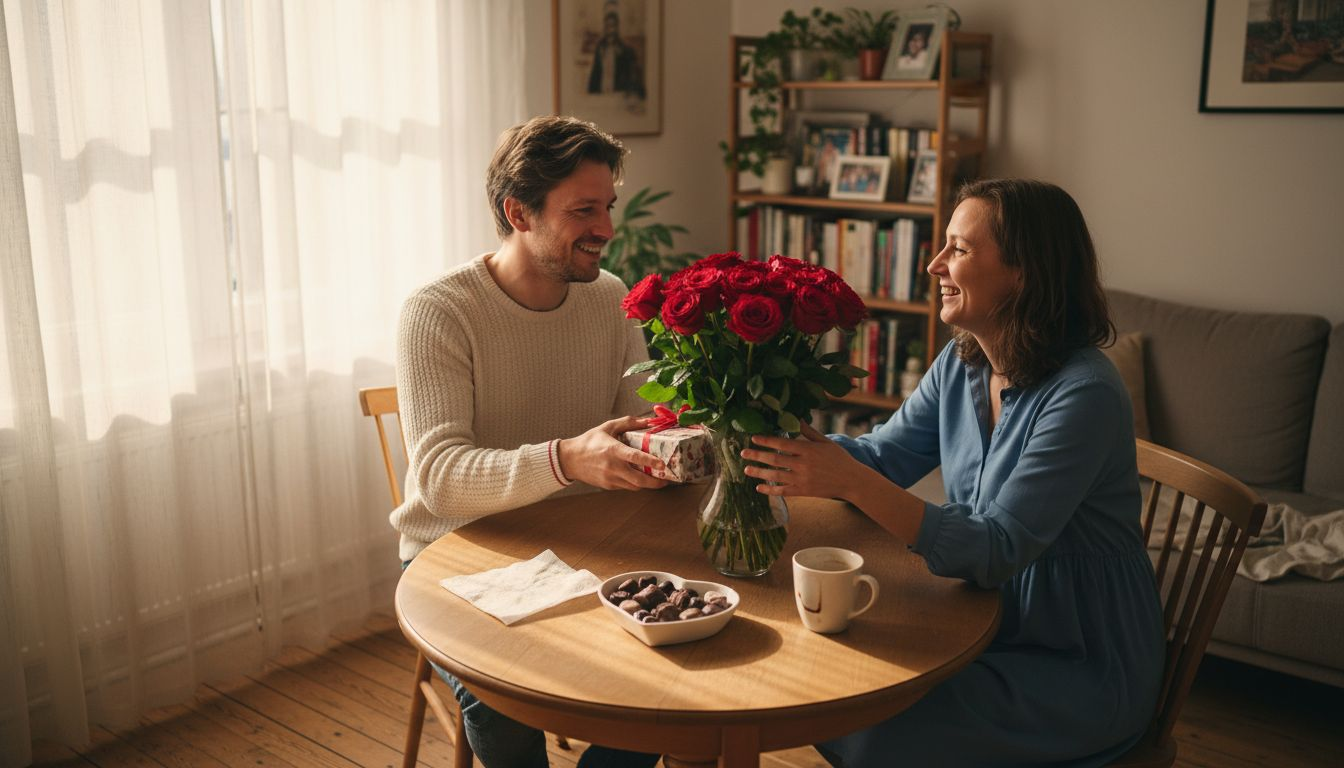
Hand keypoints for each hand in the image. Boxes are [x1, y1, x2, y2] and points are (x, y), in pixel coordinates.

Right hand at [557, 415, 669, 490]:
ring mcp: (610, 478)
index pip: (635, 457)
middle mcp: (612, 466)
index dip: (651, 462)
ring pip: (634, 486)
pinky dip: (634, 483)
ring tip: (656, 479)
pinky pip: (626, 486)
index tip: (663, 465)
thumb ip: (628, 423)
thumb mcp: (607, 427)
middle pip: (639, 480)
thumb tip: (647, 421)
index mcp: (613, 450)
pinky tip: (638, 477)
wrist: (570, 459)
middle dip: (655, 483)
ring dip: (646, 484)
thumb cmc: (589, 441)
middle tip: (666, 479)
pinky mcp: (608, 485)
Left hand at [741, 422, 863, 500]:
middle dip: (757, 456)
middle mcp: (803, 465)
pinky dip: (770, 490)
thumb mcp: (825, 442)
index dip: (766, 440)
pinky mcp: (803, 491)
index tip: (754, 438)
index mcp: (808, 450)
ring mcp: (802, 479)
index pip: (782, 443)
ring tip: (746, 469)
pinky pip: (783, 491)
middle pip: (775, 459)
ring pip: (775, 476)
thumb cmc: (839, 459)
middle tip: (743, 453)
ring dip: (759, 473)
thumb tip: (796, 418)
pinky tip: (759, 487)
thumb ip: (808, 432)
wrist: (852, 481)